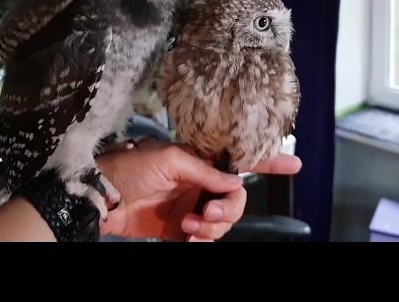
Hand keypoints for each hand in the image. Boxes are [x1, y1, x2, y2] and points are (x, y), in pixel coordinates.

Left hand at [97, 139, 301, 241]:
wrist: (104, 197)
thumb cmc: (133, 167)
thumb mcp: (170, 159)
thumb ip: (205, 172)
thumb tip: (235, 183)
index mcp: (201, 160)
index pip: (240, 160)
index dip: (268, 162)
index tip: (293, 164)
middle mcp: (202, 183)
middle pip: (236, 198)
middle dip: (229, 209)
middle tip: (209, 213)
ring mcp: (194, 206)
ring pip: (224, 221)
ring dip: (211, 226)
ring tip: (188, 225)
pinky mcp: (183, 229)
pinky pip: (207, 238)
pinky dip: (203, 240)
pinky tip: (188, 238)